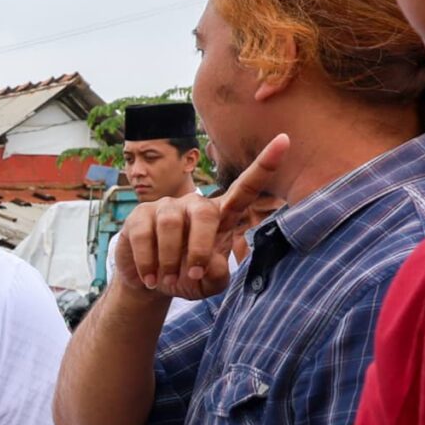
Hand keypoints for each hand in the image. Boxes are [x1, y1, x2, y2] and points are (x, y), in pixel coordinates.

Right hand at [113, 134, 290, 299]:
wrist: (149, 282)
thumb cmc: (186, 277)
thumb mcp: (208, 284)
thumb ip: (218, 278)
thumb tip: (211, 265)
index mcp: (222, 216)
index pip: (245, 188)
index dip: (264, 165)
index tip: (284, 140)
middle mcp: (196, 204)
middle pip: (205, 213)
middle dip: (200, 247)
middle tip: (194, 275)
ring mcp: (166, 206)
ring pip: (171, 224)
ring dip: (170, 259)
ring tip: (167, 279)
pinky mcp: (140, 215)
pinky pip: (144, 234)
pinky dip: (148, 262)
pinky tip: (151, 278)